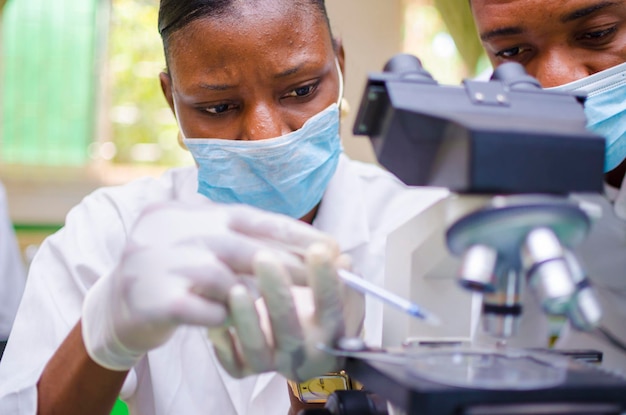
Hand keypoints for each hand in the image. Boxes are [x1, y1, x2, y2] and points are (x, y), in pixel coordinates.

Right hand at [81, 201, 336, 370]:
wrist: (115, 307)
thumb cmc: (172, 272)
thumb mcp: (198, 240)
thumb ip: (236, 234)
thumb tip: (303, 243)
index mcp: (186, 212)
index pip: (249, 217)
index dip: (293, 233)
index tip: (330, 245)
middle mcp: (171, 231)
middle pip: (242, 247)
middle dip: (289, 264)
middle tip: (323, 278)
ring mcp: (158, 263)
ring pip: (226, 279)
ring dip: (257, 294)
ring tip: (280, 305)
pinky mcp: (153, 299)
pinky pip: (205, 311)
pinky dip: (226, 317)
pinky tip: (235, 321)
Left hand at [208, 243, 364, 381]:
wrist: (308, 346)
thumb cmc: (321, 306)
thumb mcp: (342, 291)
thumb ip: (342, 276)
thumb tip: (341, 260)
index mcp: (330, 332)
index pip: (330, 306)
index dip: (325, 279)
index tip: (318, 249)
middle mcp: (303, 352)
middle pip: (290, 329)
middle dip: (277, 293)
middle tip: (264, 258)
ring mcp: (274, 362)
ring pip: (258, 349)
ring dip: (246, 320)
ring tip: (236, 289)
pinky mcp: (247, 368)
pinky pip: (232, 364)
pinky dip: (221, 343)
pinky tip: (215, 314)